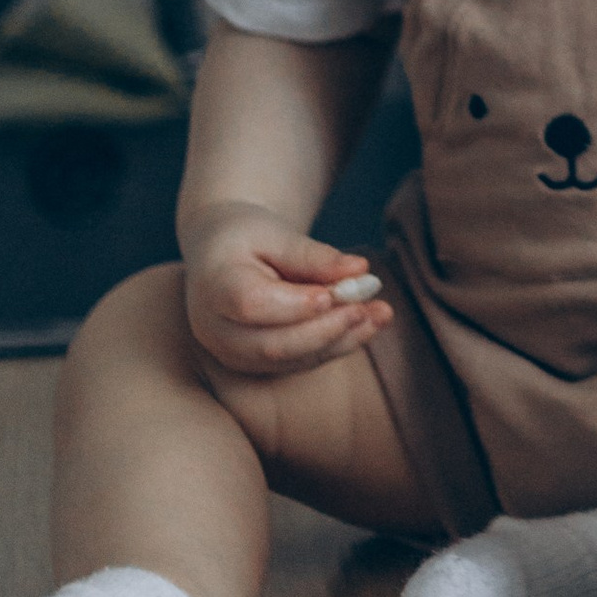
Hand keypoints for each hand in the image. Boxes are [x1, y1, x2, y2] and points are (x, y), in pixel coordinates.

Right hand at [180, 200, 382, 377]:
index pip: (252, 305)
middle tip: (371, 306)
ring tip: (382, 313)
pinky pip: (300, 362)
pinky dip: (337, 345)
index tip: (334, 294)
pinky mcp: (256, 364)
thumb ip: (312, 254)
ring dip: (342, 339)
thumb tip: (358, 269)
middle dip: (328, 329)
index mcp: (214, 286)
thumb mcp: (274, 232)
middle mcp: (216, 329)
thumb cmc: (246, 237)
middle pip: (274, 344)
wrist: (219, 253)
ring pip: (292, 359)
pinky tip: (369, 323)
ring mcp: (233, 353)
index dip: (296, 305)